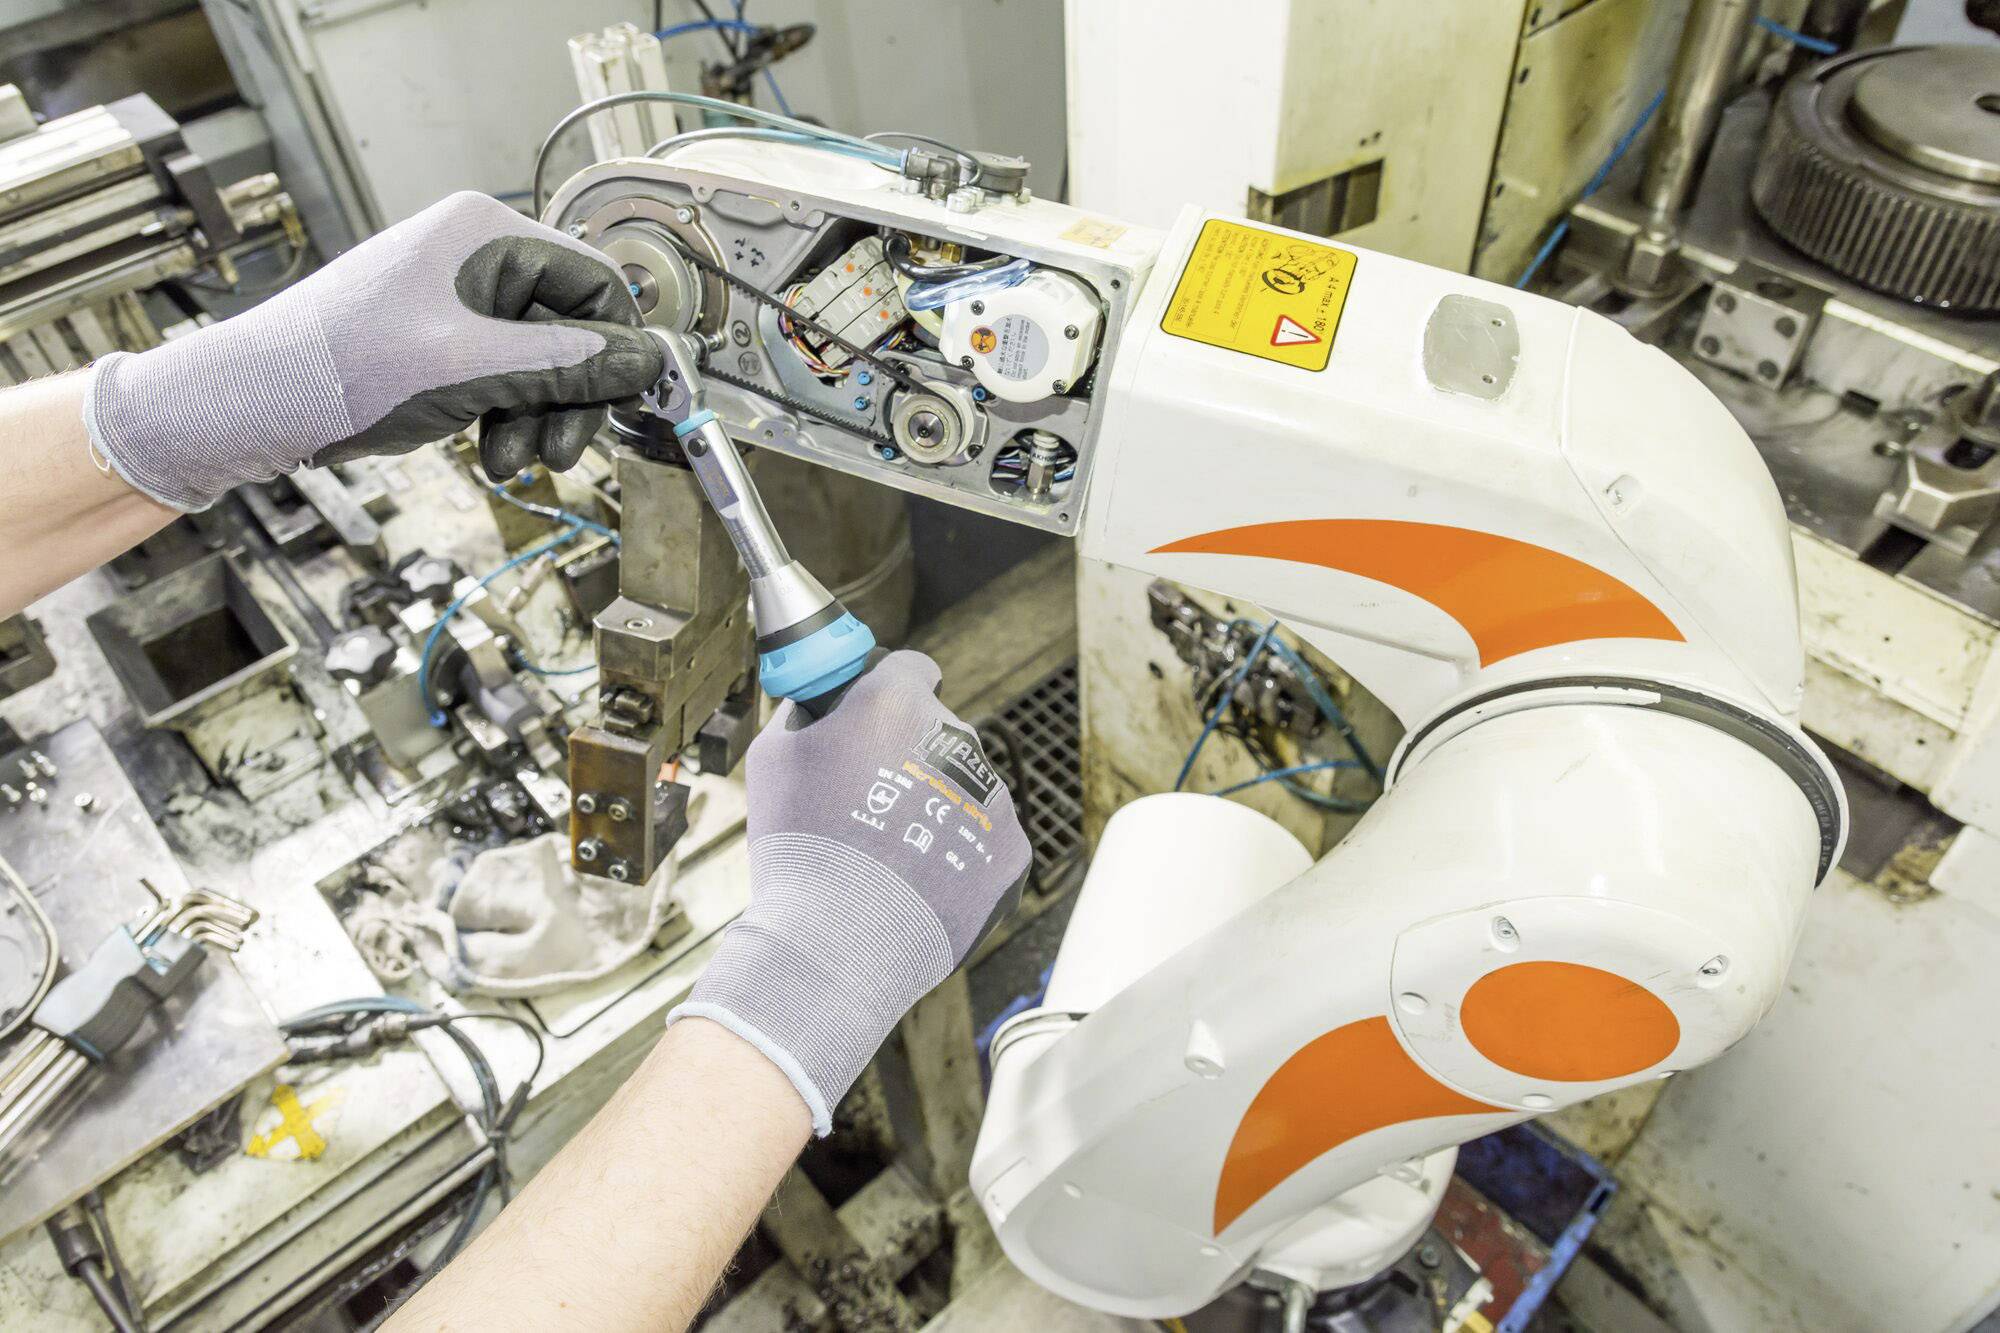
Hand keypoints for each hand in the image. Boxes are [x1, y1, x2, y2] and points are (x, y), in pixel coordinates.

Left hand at [83, 191, 663, 510]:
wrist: (246, 405)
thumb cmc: (337, 370)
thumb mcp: (471, 371)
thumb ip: (567, 364)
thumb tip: (646, 361)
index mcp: (484, 235)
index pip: (594, 282)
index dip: (618, 348)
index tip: (628, 404)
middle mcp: (473, 254)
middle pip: (568, 326)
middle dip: (570, 394)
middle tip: (562, 451)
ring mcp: (453, 296)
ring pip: (536, 358)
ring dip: (536, 415)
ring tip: (512, 461)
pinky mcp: (435, 337)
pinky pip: (500, 372)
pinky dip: (504, 414)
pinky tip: (490, 451)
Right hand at [672, 651, 1031, 1133]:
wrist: (838, 943)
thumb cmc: (798, 848)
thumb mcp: (772, 759)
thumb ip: (802, 713)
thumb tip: (817, 705)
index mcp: (896, 703)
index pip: (910, 669)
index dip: (887, 690)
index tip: (875, 715)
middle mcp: (955, 739)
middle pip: (937, 733)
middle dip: (908, 756)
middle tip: (868, 804)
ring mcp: (991, 795)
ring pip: (963, 788)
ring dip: (935, 807)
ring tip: (889, 857)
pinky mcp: (1011, 848)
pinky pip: (986, 838)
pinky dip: (959, 855)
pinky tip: (919, 881)